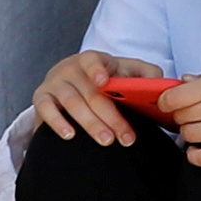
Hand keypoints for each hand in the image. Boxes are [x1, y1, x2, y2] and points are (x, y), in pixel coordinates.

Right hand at [32, 49, 155, 146]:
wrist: (71, 81)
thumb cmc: (105, 80)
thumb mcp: (126, 72)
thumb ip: (145, 75)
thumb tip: (158, 84)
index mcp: (94, 60)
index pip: (94, 60)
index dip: (98, 69)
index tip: (104, 82)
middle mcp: (71, 68)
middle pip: (91, 93)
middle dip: (111, 116)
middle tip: (126, 137)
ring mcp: (55, 82)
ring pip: (72, 103)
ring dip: (91, 123)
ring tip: (106, 140)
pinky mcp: (41, 97)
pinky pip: (45, 109)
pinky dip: (57, 122)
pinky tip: (70, 135)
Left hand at [144, 60, 200, 179]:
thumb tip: (185, 80)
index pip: (174, 95)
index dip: (167, 101)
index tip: (171, 104)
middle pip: (179, 116)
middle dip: (183, 116)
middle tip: (196, 116)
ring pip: (187, 135)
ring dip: (191, 134)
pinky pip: (199, 158)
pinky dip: (195, 154)